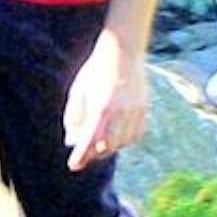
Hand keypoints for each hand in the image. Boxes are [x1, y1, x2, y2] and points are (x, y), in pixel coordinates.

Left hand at [64, 31, 148, 167]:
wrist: (123, 51)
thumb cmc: (95, 70)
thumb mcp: (78, 90)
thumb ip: (74, 116)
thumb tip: (71, 141)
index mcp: (102, 107)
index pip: (90, 141)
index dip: (81, 156)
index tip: (73, 165)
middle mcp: (121, 112)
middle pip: (108, 146)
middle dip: (94, 153)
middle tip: (84, 152)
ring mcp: (136, 111)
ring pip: (123, 143)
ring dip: (110, 146)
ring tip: (99, 141)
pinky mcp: (145, 109)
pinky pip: (136, 135)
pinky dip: (125, 140)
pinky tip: (116, 135)